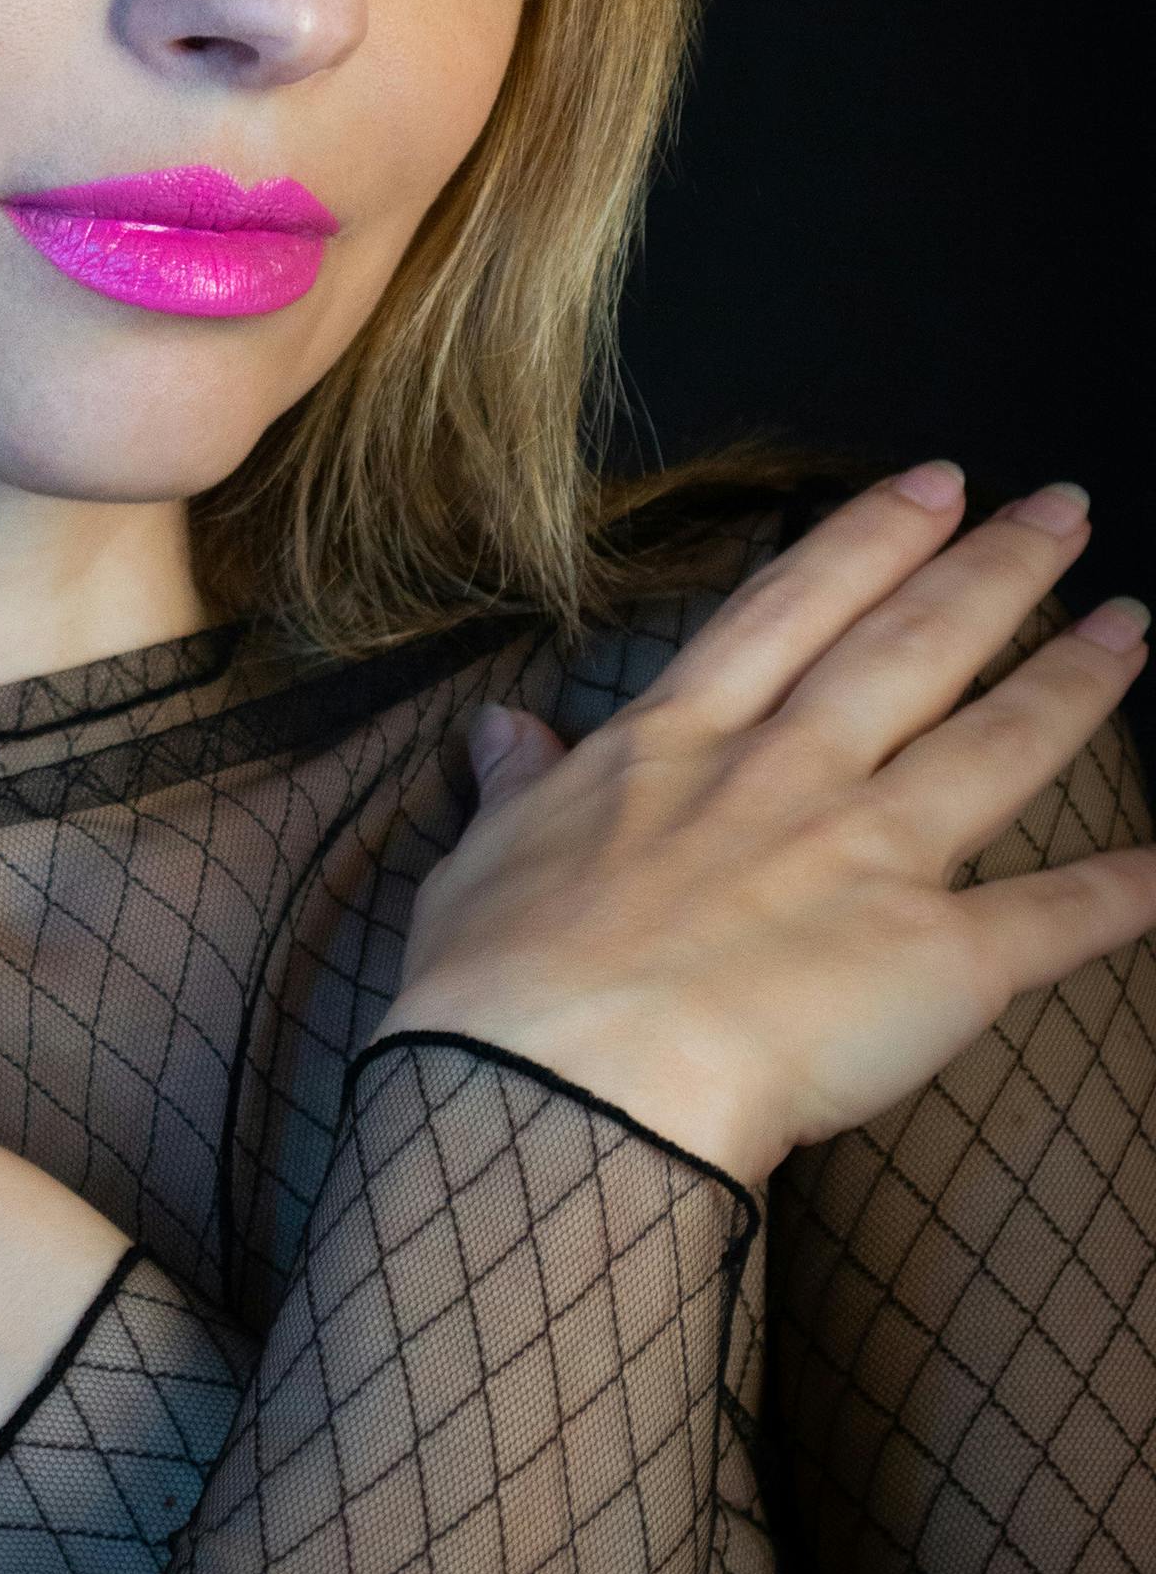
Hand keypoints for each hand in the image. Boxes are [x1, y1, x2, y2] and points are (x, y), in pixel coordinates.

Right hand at [376, 467, 1155, 1184]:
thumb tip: (500, 730)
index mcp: (678, 745)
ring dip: (1074, 683)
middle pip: (911, 646)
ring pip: (994, 745)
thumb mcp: (483, 858)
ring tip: (1133, 626)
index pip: (792, 610)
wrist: (563, 1086)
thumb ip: (514, 785)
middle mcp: (788, 775)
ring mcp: (868, 856)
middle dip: (995, 569)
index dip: (870, 541)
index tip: (932, 487)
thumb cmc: (500, 985)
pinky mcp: (933, 960)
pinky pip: (1049, 918)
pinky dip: (1123, 893)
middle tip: (1064, 508)